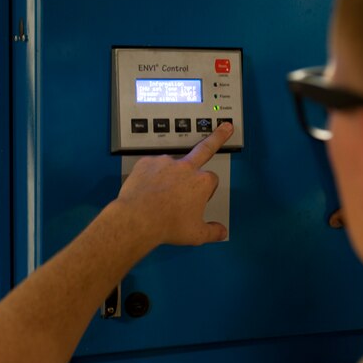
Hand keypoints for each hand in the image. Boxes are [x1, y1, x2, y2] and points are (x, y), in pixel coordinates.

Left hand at [116, 122, 233, 245]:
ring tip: (160, 192)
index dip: (206, 190)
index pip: (211, 180)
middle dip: (217, 137)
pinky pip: (150, 167)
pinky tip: (146, 189)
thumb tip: (221, 232)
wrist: (138, 220)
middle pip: (205, 148)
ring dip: (169, 174)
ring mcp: (165, 162)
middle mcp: (186, 168)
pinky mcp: (146, 162)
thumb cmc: (167, 225)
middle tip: (224, 127)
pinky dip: (150, 176)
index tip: (199, 199)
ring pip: (171, 165)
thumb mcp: (196, 234)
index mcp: (202, 182)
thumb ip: (212, 232)